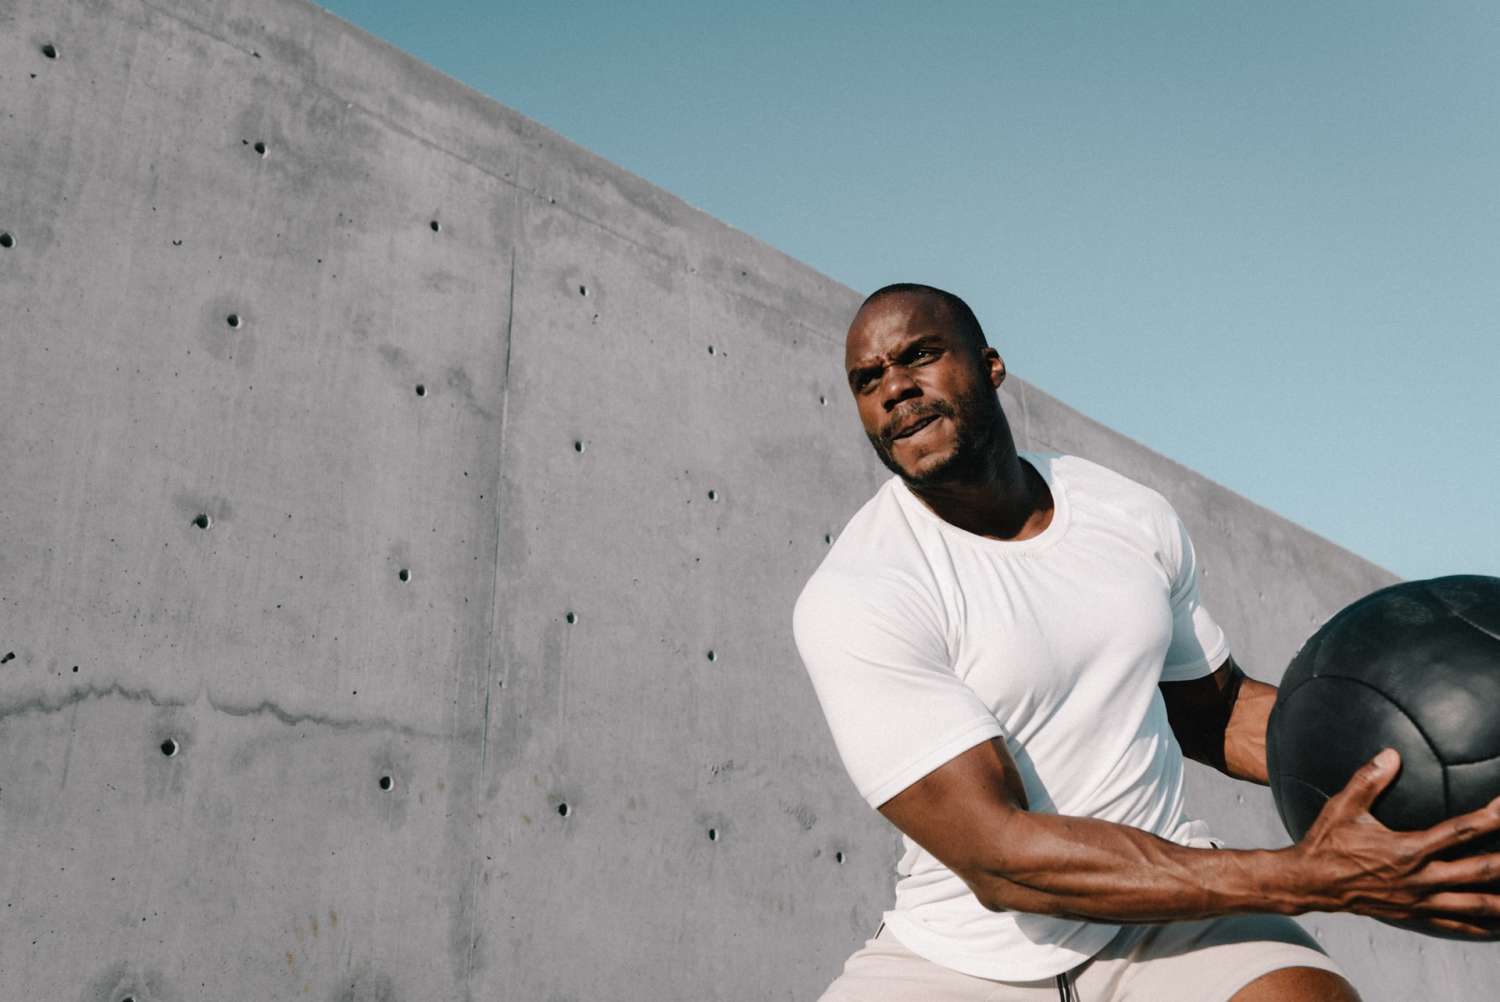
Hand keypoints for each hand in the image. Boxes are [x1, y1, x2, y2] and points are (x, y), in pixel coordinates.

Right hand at [1290, 748, 1499, 938]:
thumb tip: (1391, 754)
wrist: (1310, 883)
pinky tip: (1496, 925)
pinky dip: (1481, 925)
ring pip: (1474, 903)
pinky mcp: (1413, 915)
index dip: (1490, 818)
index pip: (1459, 831)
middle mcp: (1420, 879)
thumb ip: (1368, 780)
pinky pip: (1455, 924)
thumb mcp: (1343, 807)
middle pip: (1479, 871)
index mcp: (1407, 850)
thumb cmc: (1327, 843)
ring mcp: (1419, 901)